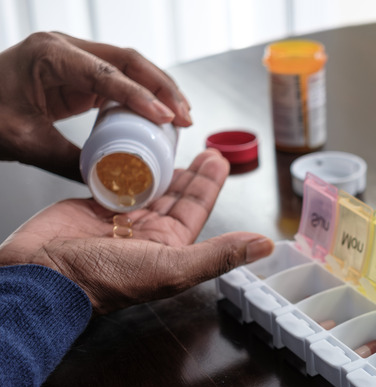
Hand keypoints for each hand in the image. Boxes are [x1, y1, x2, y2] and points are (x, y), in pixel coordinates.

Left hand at [0, 31, 191, 180]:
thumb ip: (69, 162)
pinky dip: (144, 96)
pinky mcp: (80, 76)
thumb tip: (109, 182)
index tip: (166, 118)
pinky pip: (121, 81)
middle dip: (163, 89)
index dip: (141, 97)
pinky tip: (161, 113)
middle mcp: (66, 50)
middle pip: (128, 61)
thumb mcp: (26, 143)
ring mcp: (75, 60)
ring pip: (130, 67)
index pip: (107, 74)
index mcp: (50, 56)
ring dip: (160, 90)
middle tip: (185, 116)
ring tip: (183, 115)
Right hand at [0, 149, 272, 313]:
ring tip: (175, 144)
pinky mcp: (91, 207)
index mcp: (169, 248)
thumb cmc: (106, 279)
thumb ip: (219, 254)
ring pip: (148, 187)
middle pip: (175, 196)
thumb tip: (266, 245)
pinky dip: (128, 167)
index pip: (196, 210)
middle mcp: (146, 235)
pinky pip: (116, 182)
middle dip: (192, 172)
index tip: (219, 159)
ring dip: (162, 167)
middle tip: (206, 148)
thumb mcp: (172, 267)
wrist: (43, 277)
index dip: (209, 185)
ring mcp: (118, 221)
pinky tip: (137, 151)